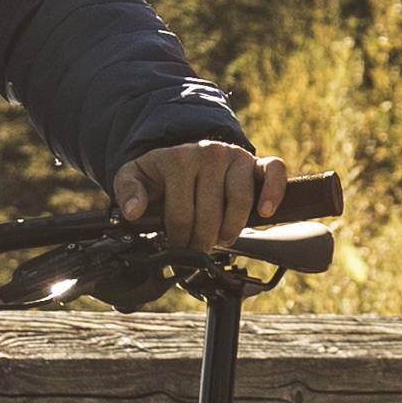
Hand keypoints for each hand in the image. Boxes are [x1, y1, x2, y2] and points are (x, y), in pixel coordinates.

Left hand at [115, 140, 283, 256]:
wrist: (184, 153)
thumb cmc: (161, 172)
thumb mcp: (135, 176)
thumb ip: (127, 192)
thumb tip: (134, 211)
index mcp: (177, 159)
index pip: (181, 214)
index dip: (180, 239)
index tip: (178, 248)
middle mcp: (208, 154)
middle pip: (211, 213)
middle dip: (204, 240)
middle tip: (199, 249)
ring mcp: (235, 156)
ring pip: (240, 200)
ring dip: (232, 228)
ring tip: (223, 238)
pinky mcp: (255, 160)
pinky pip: (274, 171)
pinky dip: (272, 193)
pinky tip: (264, 212)